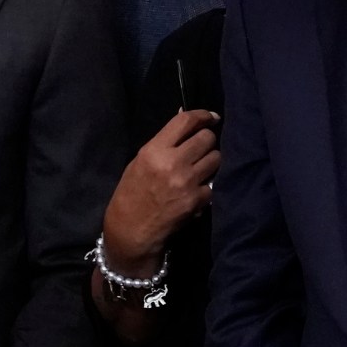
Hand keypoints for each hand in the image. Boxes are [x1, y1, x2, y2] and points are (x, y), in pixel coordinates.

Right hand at [101, 110, 222, 268]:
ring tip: (198, 171)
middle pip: (207, 138)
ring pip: (216, 159)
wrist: (131, 230)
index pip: (186, 121)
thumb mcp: (140, 162)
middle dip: (206, 141)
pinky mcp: (197, 200)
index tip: (211, 117)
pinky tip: (194, 193)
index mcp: (154, 150)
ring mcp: (187, 182)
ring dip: (210, 162)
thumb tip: (186, 125)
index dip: (202, 115)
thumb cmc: (132, 194)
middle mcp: (173, 163)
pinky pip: (213, 185)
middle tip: (200, 149)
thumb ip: (164, 144)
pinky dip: (206, 188)